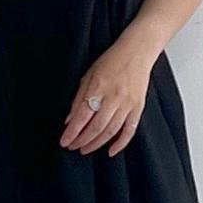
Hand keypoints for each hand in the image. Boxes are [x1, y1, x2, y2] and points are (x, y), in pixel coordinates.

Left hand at [59, 42, 154, 156]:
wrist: (137, 51)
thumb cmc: (112, 61)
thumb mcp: (89, 75)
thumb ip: (79, 98)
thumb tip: (70, 120)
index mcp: (98, 87)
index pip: (82, 116)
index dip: (72, 132)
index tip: (64, 141)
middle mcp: (113, 97)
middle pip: (96, 127)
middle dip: (82, 140)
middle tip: (72, 147)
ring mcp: (127, 103)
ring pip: (111, 131)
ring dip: (96, 143)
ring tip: (85, 149)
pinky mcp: (138, 107)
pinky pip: (130, 130)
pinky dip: (120, 143)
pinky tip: (111, 151)